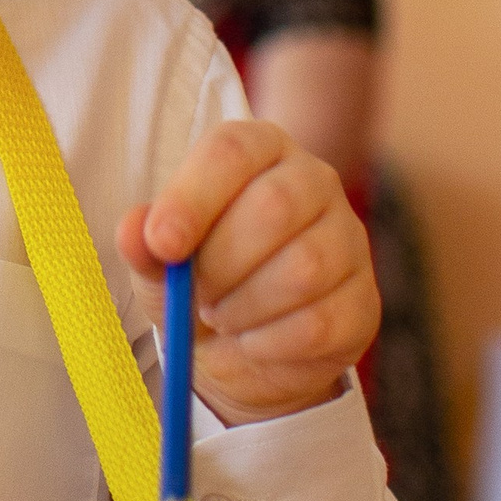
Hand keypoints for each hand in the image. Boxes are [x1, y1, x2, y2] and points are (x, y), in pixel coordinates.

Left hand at [119, 119, 378, 427]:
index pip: (232, 150)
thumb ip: (145, 242)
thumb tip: (135, 230)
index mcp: (259, 150)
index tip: (162, 243)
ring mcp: (348, 239)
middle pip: (274, 206)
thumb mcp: (160, 261)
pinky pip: (319, 323)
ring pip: (303, 269)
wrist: (241, 351)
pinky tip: (252, 341)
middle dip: (219, 262)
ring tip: (222, 315)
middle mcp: (314, 181)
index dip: (193, 196)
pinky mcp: (364, 301)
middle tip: (195, 293)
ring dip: (243, 307)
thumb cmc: (200, 282)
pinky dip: (269, 343)